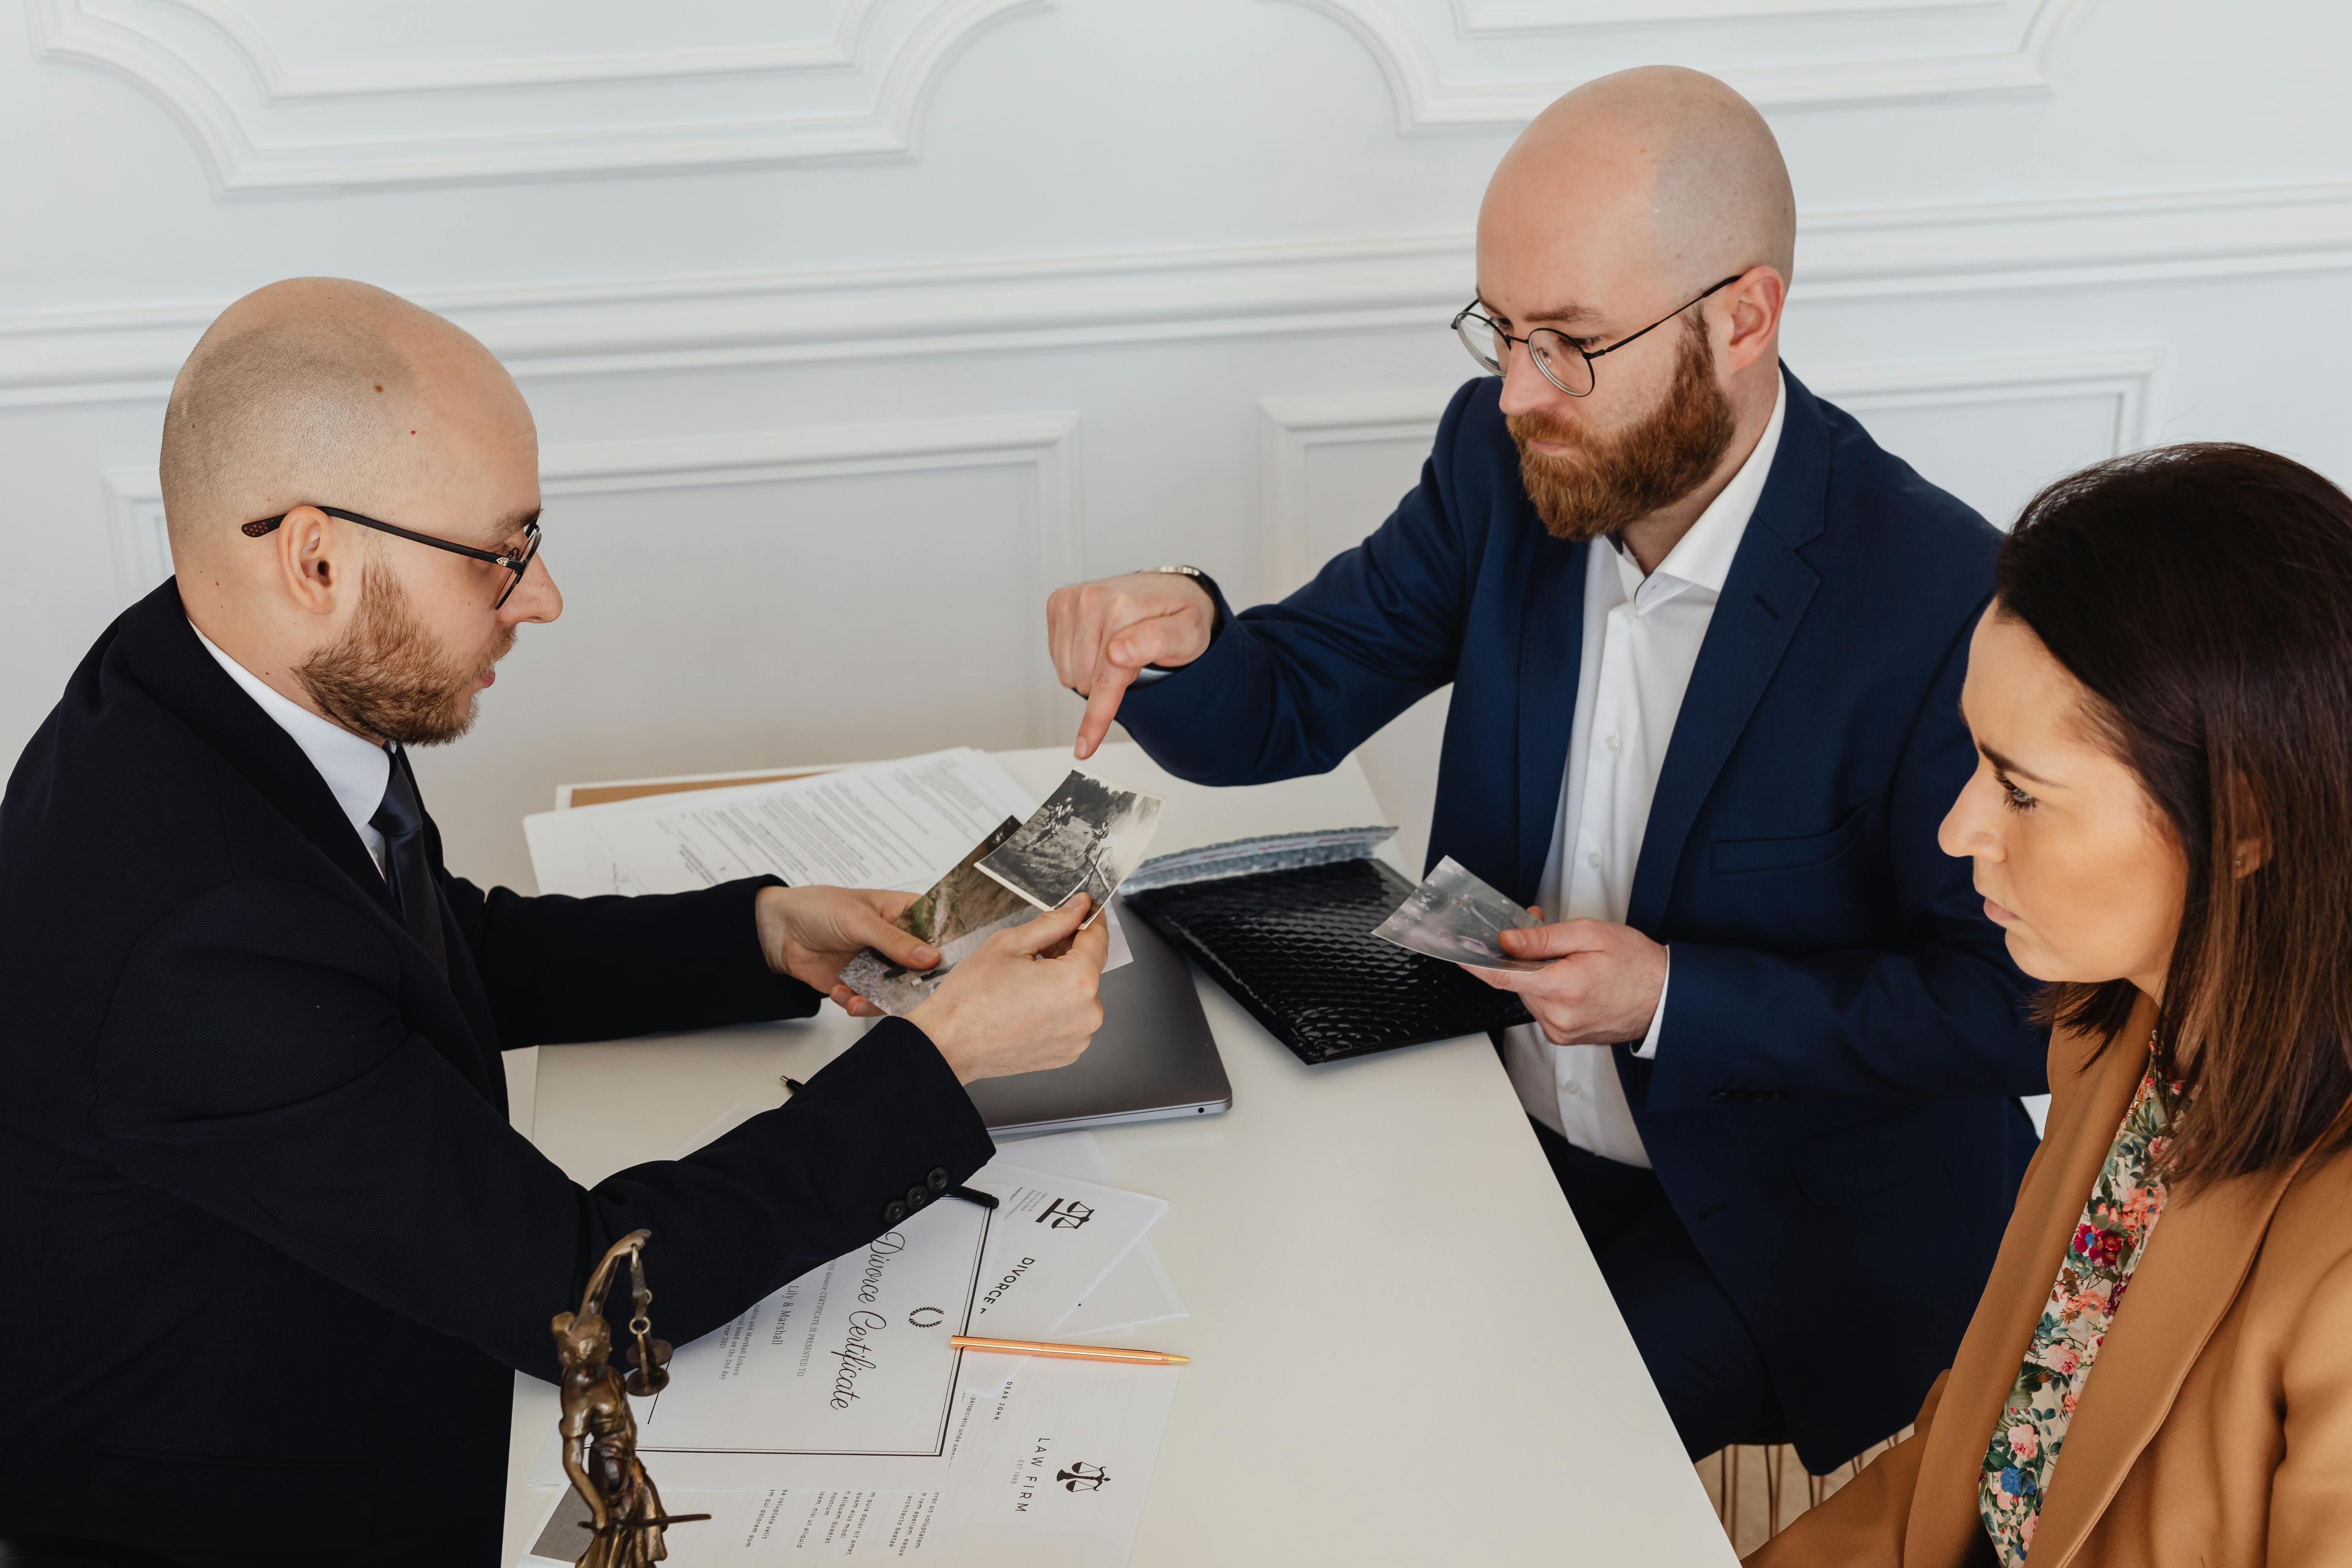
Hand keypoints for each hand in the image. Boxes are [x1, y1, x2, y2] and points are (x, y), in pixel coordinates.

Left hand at [755, 884, 938, 1018]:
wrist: (778, 931)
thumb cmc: (819, 908)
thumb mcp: (859, 920)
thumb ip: (894, 940)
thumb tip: (930, 957)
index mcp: (904, 913)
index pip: (938, 931)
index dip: (947, 950)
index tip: (946, 968)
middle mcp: (897, 941)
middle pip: (923, 968)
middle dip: (913, 985)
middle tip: (904, 996)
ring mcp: (880, 964)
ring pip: (898, 991)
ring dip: (880, 1001)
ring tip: (858, 1000)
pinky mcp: (862, 983)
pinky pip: (871, 1001)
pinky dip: (857, 1002)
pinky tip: (841, 992)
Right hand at [908, 897, 1108, 1082]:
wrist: (948, 1045)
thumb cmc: (970, 999)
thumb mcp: (1010, 944)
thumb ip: (1053, 923)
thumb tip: (1078, 908)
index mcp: (1077, 982)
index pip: (1098, 939)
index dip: (1090, 918)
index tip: (1084, 908)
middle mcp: (1087, 1014)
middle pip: (1089, 967)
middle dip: (1069, 950)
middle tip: (1038, 943)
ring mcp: (1078, 1037)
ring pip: (1080, 994)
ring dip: (1062, 979)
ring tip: (1026, 977)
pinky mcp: (1067, 1053)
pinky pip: (1071, 1018)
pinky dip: (1057, 1005)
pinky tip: (1028, 1001)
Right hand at [1047, 572, 1216, 759]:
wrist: (1167, 591)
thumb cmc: (1178, 616)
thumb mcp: (1185, 634)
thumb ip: (1155, 642)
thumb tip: (1116, 652)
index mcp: (1123, 605)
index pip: (1105, 675)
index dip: (1097, 715)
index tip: (1084, 747)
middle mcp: (1092, 597)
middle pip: (1085, 677)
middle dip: (1108, 680)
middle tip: (1134, 660)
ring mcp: (1072, 599)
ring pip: (1068, 671)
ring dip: (1093, 673)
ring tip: (1119, 650)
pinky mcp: (1059, 603)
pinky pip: (1058, 658)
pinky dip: (1078, 662)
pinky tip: (1099, 645)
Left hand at [1471, 914, 1668, 1046]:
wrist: (1667, 998)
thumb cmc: (1636, 964)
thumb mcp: (1591, 935)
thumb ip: (1544, 938)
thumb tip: (1507, 940)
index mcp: (1564, 988)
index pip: (1504, 976)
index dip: (1476, 963)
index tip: (1456, 952)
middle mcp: (1559, 1017)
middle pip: (1517, 982)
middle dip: (1523, 957)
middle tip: (1543, 935)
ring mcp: (1562, 1031)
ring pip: (1529, 995)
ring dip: (1537, 975)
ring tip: (1568, 960)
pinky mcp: (1565, 1036)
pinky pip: (1542, 1008)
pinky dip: (1548, 991)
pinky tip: (1572, 980)